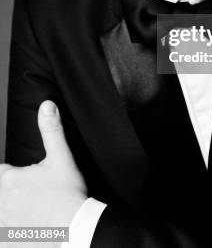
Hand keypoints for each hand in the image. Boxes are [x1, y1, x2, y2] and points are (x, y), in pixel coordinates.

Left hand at [0, 101, 86, 245]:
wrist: (74, 227)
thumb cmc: (67, 194)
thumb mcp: (61, 157)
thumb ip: (51, 130)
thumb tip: (47, 106)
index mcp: (10, 179)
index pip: (1, 173)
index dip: (11, 174)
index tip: (25, 179)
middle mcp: (2, 201)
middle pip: (1, 191)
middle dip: (12, 192)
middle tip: (32, 193)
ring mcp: (4, 222)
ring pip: (2, 211)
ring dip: (10, 210)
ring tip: (28, 210)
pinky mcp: (10, 240)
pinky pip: (4, 236)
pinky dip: (11, 232)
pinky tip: (26, 227)